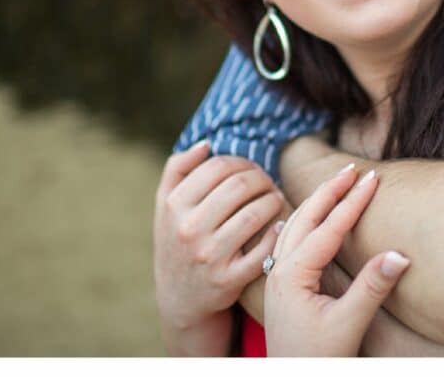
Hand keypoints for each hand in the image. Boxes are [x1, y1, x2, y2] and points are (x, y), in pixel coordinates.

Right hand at [153, 142, 283, 354]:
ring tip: (276, 198)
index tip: (251, 169)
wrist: (180, 298)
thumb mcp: (165, 205)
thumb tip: (206, 144)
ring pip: (256, 214)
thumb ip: (178, 168)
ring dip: (274, 200)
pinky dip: (276, 232)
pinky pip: (263, 249)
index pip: (218, 166)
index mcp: (174, 206)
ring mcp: (209, 256)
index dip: (242, 162)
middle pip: (240, 186)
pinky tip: (278, 225)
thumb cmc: (177, 240)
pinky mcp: (228, 280)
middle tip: (269, 182)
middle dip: (262, 178)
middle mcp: (189, 230)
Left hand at [263, 164, 410, 355]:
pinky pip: (288, 240)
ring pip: (294, 226)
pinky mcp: (280, 286)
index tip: (373, 179)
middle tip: (353, 168)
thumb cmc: (318, 361)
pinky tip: (302, 217)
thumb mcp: (349, 324)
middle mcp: (279, 270)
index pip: (327, 228)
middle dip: (329, 190)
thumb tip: (401, 253)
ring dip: (316, 202)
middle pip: (304, 217)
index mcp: (293, 275)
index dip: (352, 202)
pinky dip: (302, 220)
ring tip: (337, 183)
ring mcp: (276, 278)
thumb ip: (372, 287)